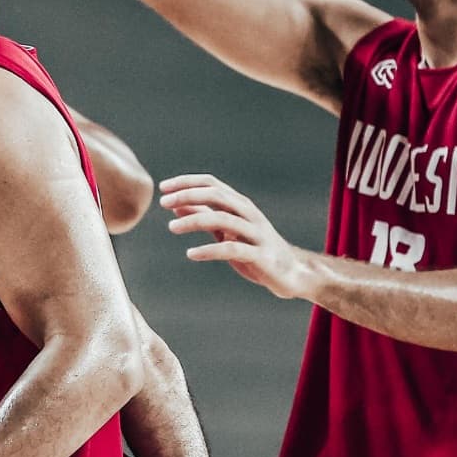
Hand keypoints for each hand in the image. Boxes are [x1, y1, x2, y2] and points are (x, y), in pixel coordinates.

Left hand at [161, 173, 312, 298]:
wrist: (293, 274)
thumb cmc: (255, 249)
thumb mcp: (226, 231)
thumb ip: (204, 215)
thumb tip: (175, 205)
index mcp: (241, 206)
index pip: (212, 184)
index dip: (187, 182)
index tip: (163, 187)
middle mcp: (249, 215)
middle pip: (217, 196)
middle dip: (188, 195)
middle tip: (163, 202)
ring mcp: (256, 234)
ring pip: (223, 219)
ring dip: (194, 220)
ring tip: (172, 227)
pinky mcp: (260, 256)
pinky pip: (232, 249)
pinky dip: (209, 250)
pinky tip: (191, 253)